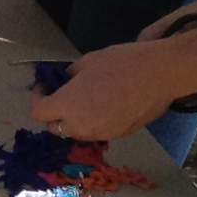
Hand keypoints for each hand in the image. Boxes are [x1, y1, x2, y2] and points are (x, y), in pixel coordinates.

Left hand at [28, 40, 181, 140]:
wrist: (159, 75)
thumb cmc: (122, 62)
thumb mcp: (90, 60)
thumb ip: (72, 74)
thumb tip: (68, 80)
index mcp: (68, 105)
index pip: (39, 113)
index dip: (37, 99)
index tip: (44, 87)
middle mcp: (80, 126)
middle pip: (56, 128)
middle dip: (55, 113)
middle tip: (62, 95)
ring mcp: (100, 133)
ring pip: (77, 132)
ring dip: (75, 119)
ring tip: (87, 100)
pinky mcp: (118, 135)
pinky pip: (98, 131)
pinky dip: (95, 121)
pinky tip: (109, 104)